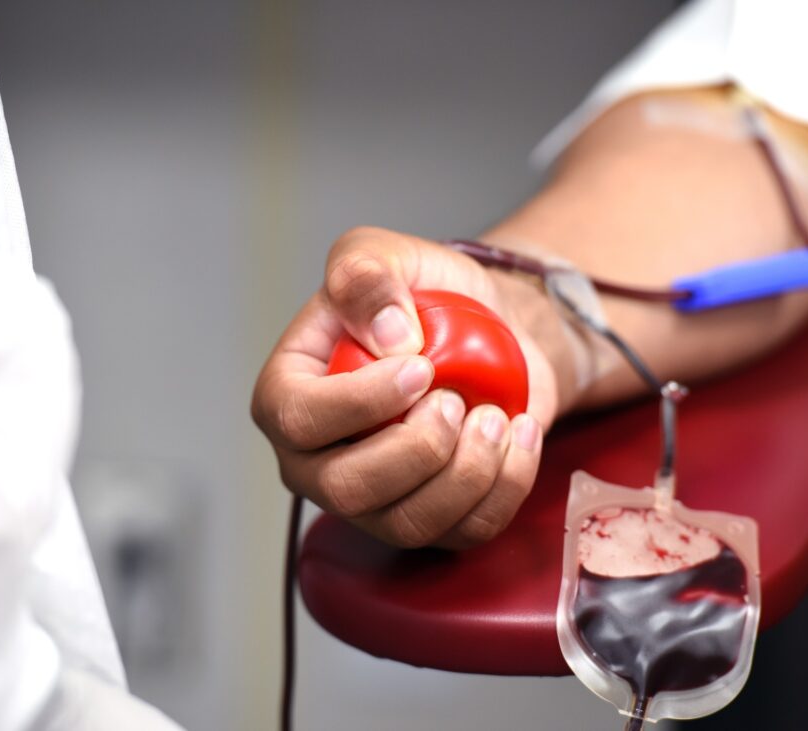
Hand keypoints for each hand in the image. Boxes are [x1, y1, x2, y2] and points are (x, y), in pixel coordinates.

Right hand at [252, 226, 561, 548]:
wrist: (492, 330)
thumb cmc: (428, 295)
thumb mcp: (387, 253)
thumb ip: (365, 272)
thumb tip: (388, 338)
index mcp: (287, 395)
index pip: (297, 420)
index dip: (359, 402)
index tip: (421, 366)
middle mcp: (318, 460)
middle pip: (348, 490)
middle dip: (416, 449)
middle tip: (457, 401)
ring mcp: (375, 499)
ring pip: (408, 522)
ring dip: (467, 473)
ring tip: (495, 417)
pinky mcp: (432, 519)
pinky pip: (464, 531)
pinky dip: (504, 487)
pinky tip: (520, 436)